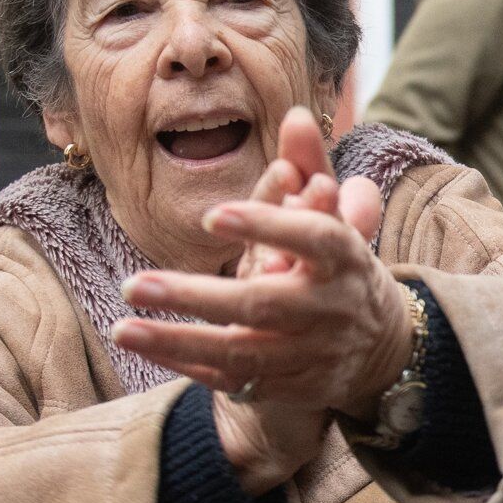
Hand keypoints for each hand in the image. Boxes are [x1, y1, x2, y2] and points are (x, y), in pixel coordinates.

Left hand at [112, 108, 413, 490]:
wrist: (380, 348)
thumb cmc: (340, 266)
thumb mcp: (334, 215)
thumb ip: (311, 166)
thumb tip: (297, 115)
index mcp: (345, 259)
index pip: (313, 239)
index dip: (268, 226)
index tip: (213, 214)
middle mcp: (328, 310)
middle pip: (263, 305)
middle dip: (197, 297)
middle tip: (135, 283)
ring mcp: (308, 355)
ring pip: (240, 353)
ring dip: (178, 340)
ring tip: (122, 327)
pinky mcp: (288, 388)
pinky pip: (232, 380)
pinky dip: (188, 365)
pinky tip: (146, 346)